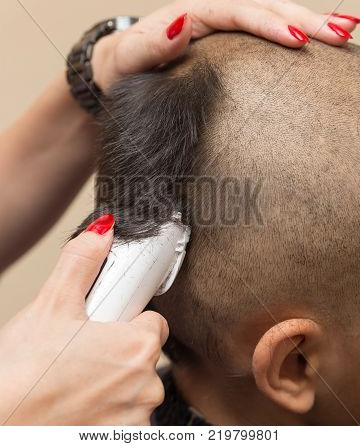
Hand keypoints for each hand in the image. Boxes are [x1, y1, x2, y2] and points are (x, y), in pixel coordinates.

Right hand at [0, 215, 167, 424]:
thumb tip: (102, 232)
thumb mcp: (51, 304)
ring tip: (76, 380)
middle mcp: (146, 386)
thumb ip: (82, 261)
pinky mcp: (120, 442)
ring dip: (113, 382)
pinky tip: (78, 405)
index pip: (154, 321)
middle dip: (119, 349)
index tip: (109, 324)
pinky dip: (107, 411)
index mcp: (138, 346)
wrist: (0, 429)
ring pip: (135, 387)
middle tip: (82, 352)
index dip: (129, 319)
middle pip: (145, 354)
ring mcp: (135, 420)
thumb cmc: (22, 374)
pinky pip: (125, 418)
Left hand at [93, 0, 358, 88]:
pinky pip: (265, 29)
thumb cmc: (123, 68)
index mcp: (192, 12)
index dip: (267, 23)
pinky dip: (293, 31)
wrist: (120, 70)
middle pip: (264, 6)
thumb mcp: (128, 59)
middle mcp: (211, 10)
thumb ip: (149, 45)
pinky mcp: (229, 39)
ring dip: (308, 21)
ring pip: (272, 12)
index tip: (295, 38)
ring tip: (344, 32)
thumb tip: (180, 25)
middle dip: (303, 18)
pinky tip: (316, 42)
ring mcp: (223, 23)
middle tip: (341, 33)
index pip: (236, 12)